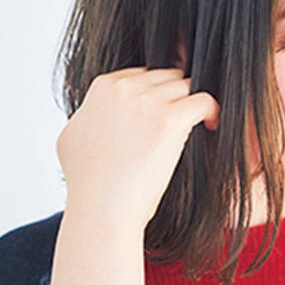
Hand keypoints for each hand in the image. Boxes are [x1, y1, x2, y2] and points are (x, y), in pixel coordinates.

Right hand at [55, 67, 219, 227]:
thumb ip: (90, 113)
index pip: (143, 75)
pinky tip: (211, 124)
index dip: (155, 96)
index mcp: (103, 87)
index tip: (160, 115)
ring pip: (186, 87)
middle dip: (174, 99)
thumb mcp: (72, 136)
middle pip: (167, 77)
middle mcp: (125, 88)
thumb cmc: (88, 183)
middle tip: (177, 124)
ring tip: (190, 129)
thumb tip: (102, 110)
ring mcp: (147, 102)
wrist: (101, 209)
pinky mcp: (170, 119)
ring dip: (189, 106)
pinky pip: (204, 100)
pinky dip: (211, 110)